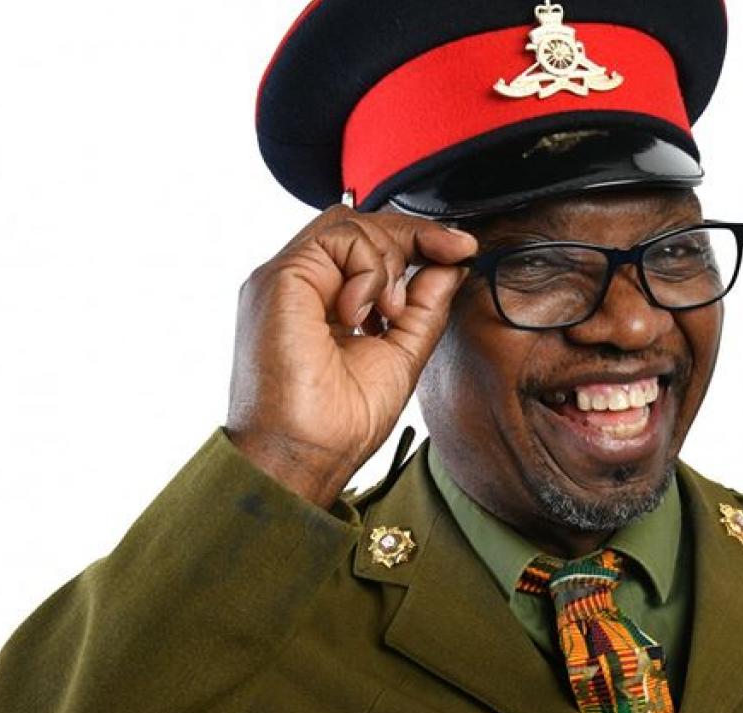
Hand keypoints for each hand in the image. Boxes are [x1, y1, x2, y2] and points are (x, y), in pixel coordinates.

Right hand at [227, 206, 477, 507]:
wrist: (304, 457)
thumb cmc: (338, 425)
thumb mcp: (401, 353)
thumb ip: (424, 307)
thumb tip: (452, 264)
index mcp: (322, 302)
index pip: (367, 247)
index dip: (418, 238)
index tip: (462, 249)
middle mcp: (300, 286)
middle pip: (359, 224)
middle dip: (414, 234)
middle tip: (453, 254)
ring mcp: (286, 279)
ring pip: (351, 225)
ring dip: (391, 262)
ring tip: (391, 314)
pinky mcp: (279, 278)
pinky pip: (339, 239)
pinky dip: (370, 270)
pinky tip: (366, 314)